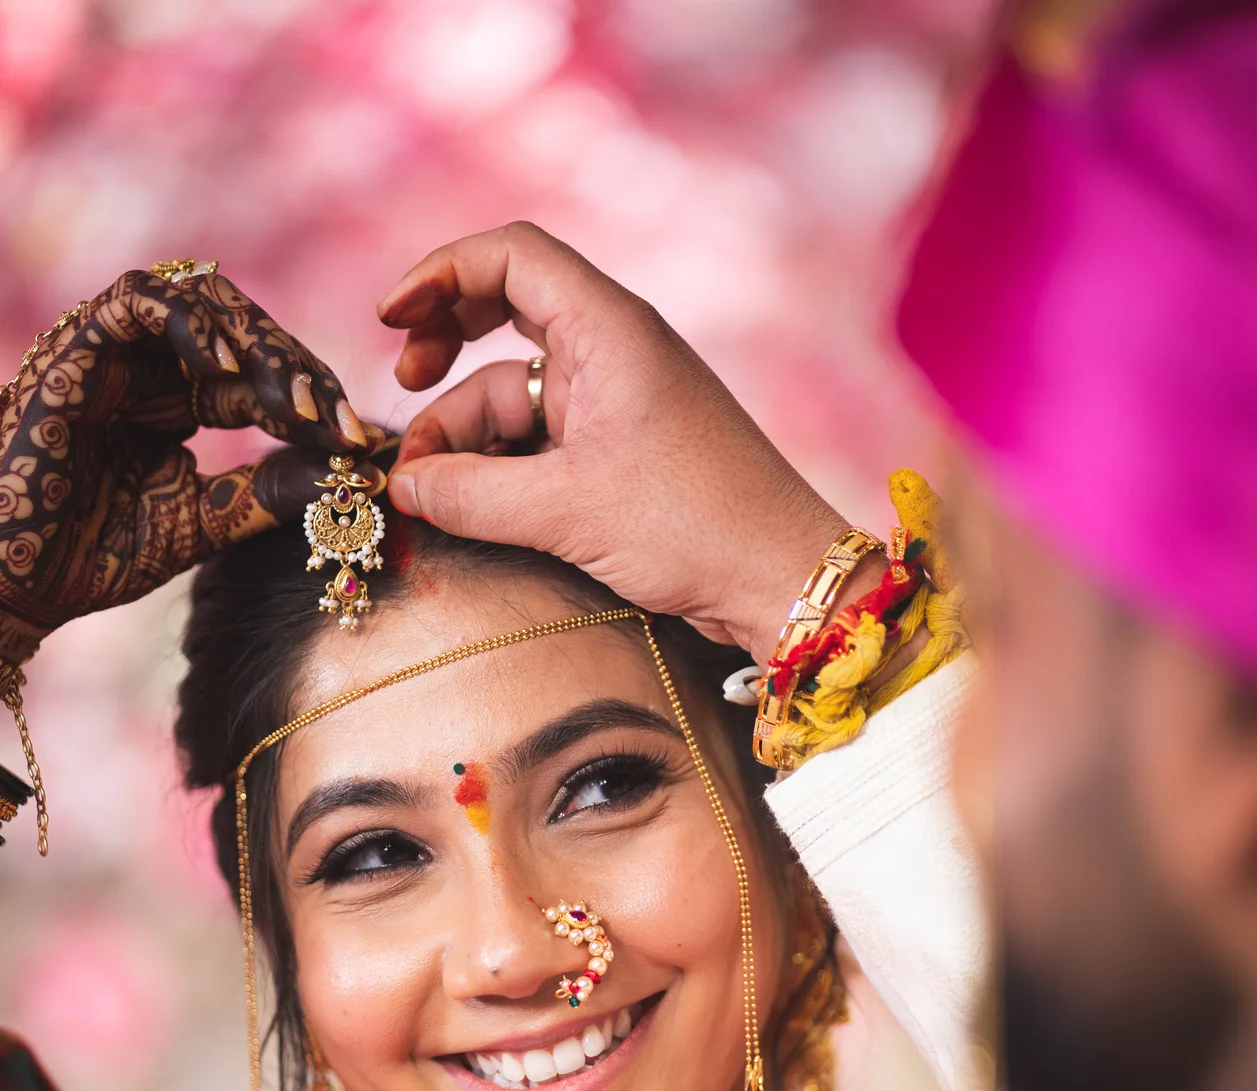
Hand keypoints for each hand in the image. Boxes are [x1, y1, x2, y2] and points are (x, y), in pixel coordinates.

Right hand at [0, 268, 374, 667]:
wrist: (17, 582)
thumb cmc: (94, 557)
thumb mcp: (204, 525)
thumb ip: (269, 495)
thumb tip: (350, 477)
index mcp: (180, 401)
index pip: (263, 377)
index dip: (316, 403)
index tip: (359, 446)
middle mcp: (151, 366)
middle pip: (244, 329)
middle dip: (299, 371)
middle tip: (337, 422)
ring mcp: (113, 351)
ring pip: (200, 300)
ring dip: (256, 345)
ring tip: (290, 402)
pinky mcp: (75, 347)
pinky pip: (139, 300)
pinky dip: (190, 325)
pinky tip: (229, 375)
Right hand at [378, 223, 846, 664]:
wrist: (779, 580)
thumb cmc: (695, 528)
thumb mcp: (566, 512)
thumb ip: (469, 495)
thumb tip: (401, 486)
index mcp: (609, 328)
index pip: (510, 255)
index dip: (441, 275)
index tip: (390, 322)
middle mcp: (612, 350)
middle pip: (502, 314)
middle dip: (444, 352)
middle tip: (405, 397)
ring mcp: (616, 402)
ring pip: (512, 394)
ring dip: (465, 437)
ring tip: (430, 494)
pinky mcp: (619, 452)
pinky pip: (539, 440)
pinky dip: (499, 466)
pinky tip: (468, 505)